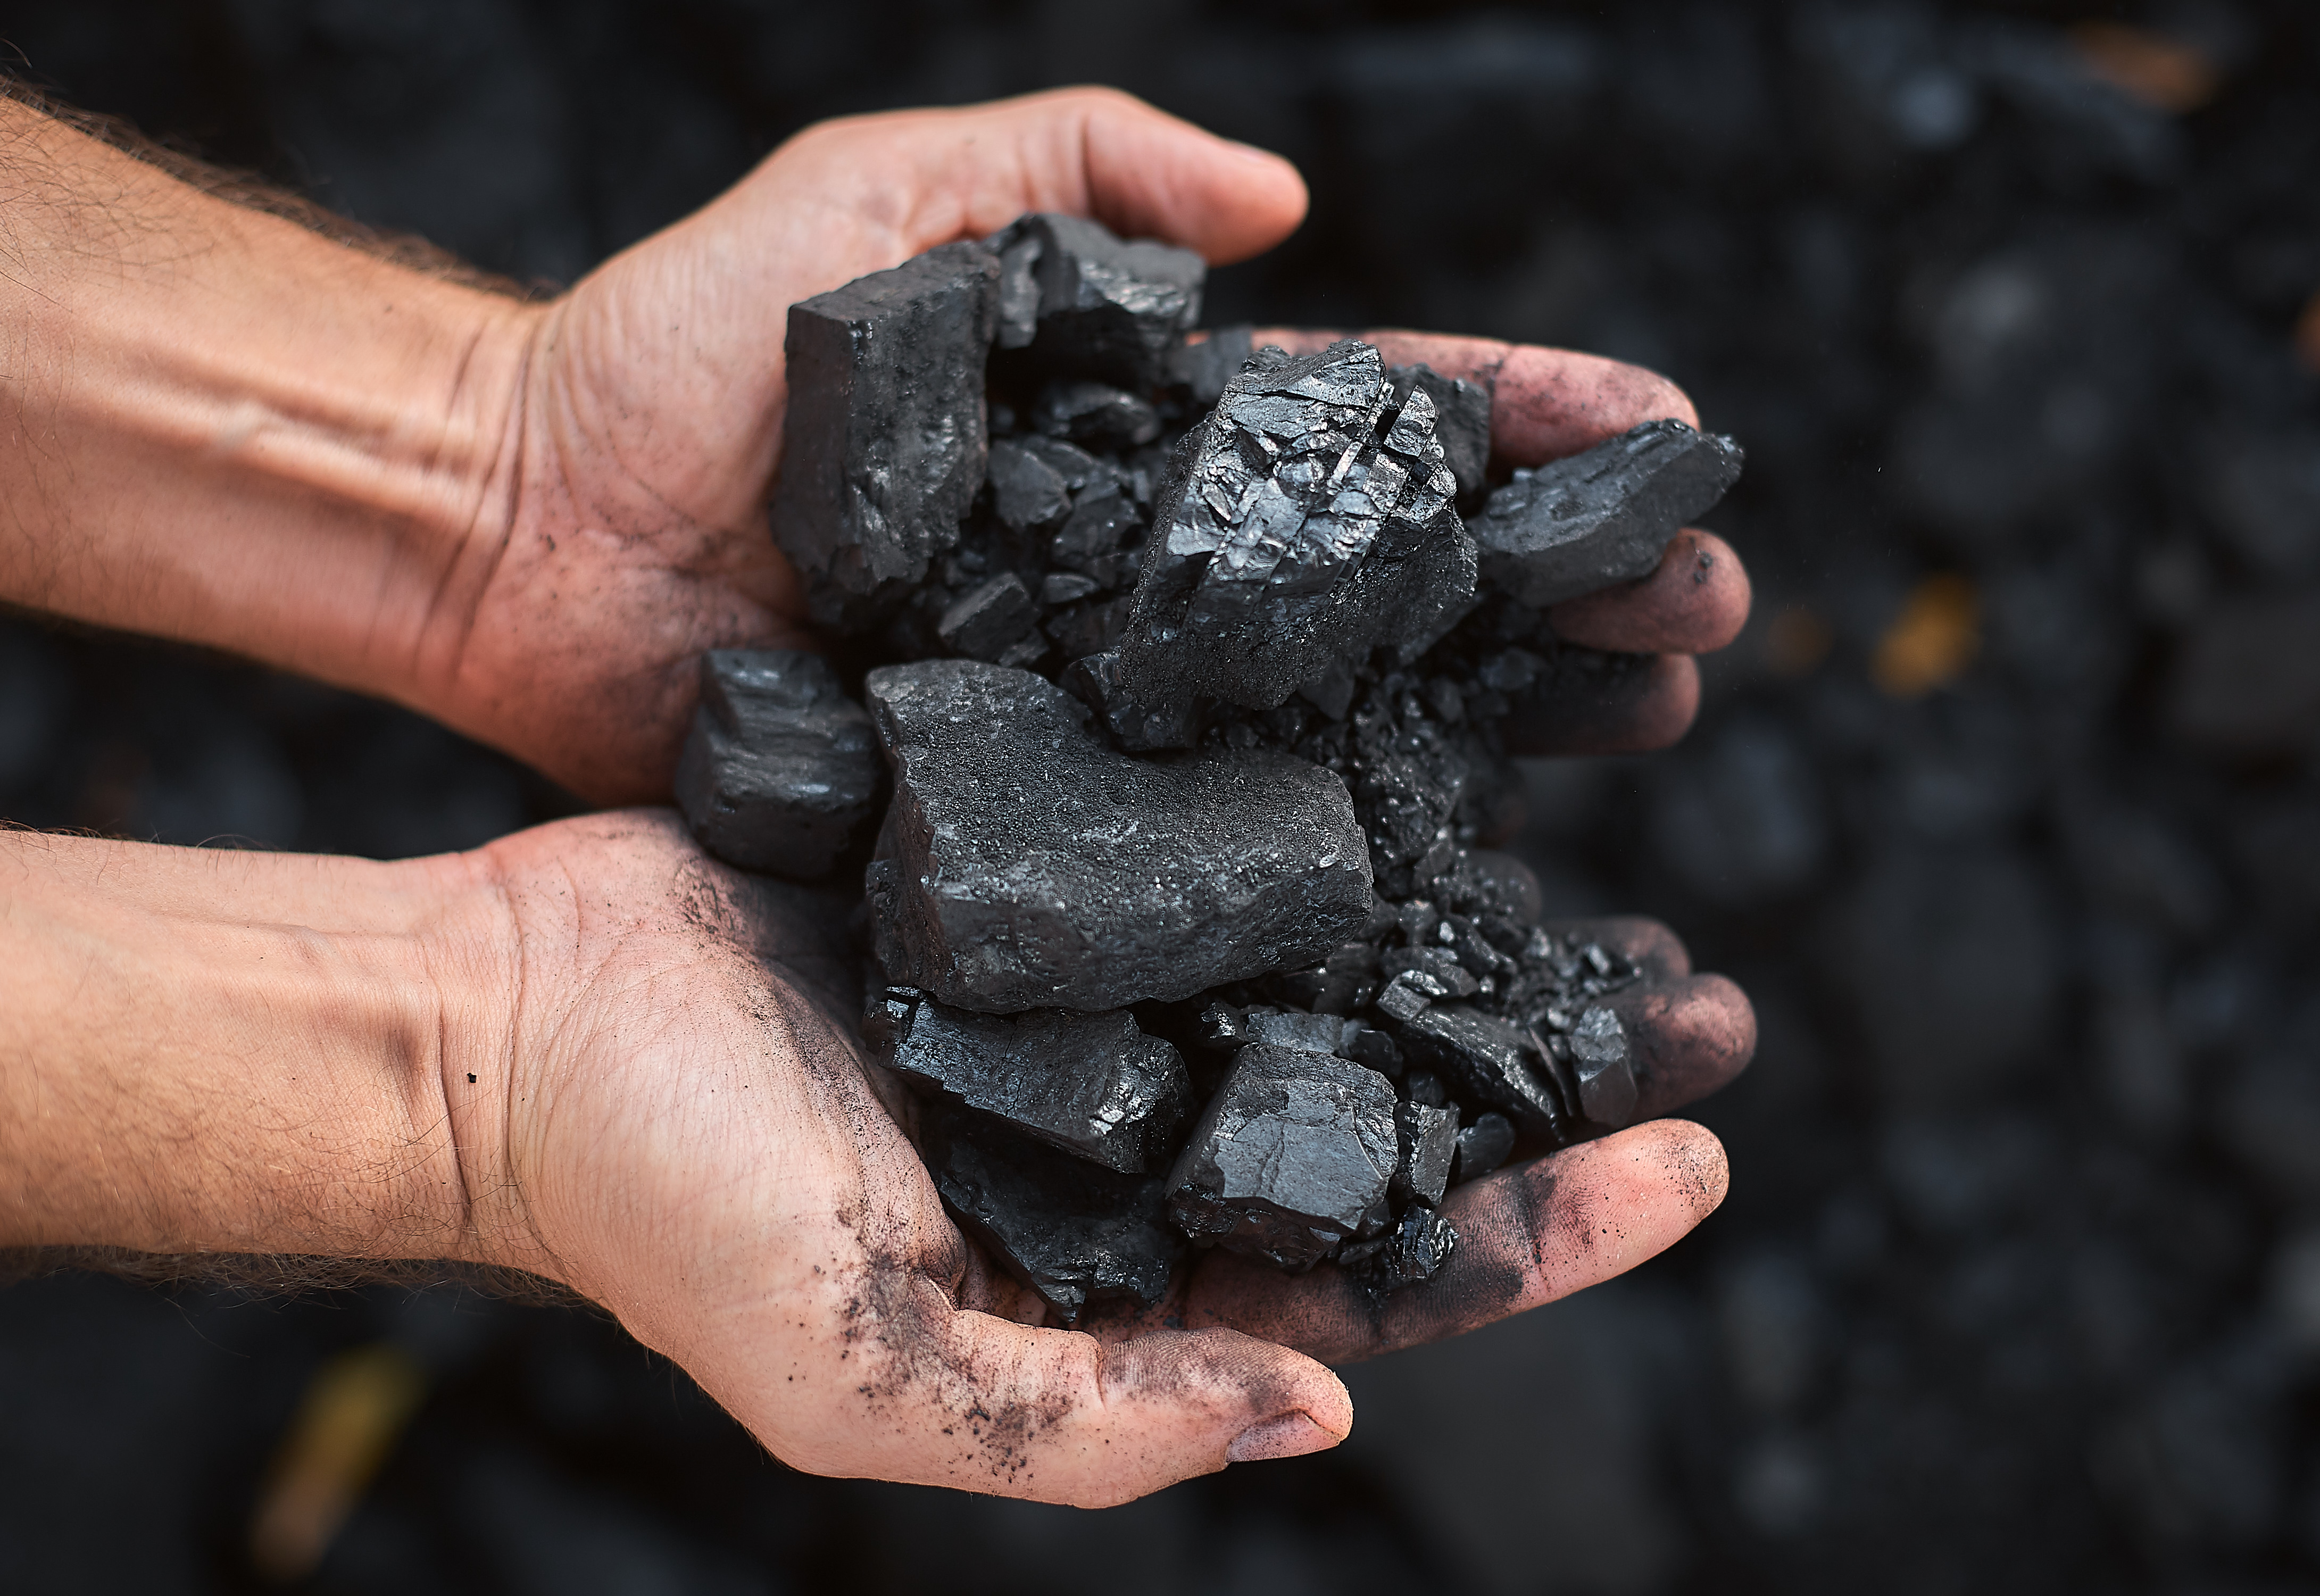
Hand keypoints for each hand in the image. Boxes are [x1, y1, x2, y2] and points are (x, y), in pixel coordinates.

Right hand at [448, 814, 1742, 1503]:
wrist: (508, 1014)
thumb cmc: (666, 1205)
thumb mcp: (864, 1367)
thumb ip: (1090, 1413)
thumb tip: (1319, 1403)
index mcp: (1124, 1252)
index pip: (1381, 1263)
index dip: (1546, 1227)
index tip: (1688, 1165)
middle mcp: (1139, 1111)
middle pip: (1394, 1096)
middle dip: (1555, 1062)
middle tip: (1707, 1001)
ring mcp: (1097, 975)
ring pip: (1335, 941)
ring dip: (1474, 904)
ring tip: (1615, 851)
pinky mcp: (1038, 847)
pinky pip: (1214, 816)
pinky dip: (1325, 776)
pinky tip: (1423, 720)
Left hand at [450, 91, 1746, 800]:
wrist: (523, 542)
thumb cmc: (675, 356)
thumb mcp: (878, 198)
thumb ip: (1069, 166)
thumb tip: (1288, 202)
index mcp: (1132, 440)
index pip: (1364, 427)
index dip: (1517, 432)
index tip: (1657, 441)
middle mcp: (1140, 585)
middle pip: (1397, 584)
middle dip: (1565, 588)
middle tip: (1708, 617)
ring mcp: (1094, 709)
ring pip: (1339, 720)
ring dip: (1506, 725)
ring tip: (1648, 732)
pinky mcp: (1024, 818)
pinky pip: (1200, 847)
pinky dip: (1334, 864)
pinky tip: (1465, 882)